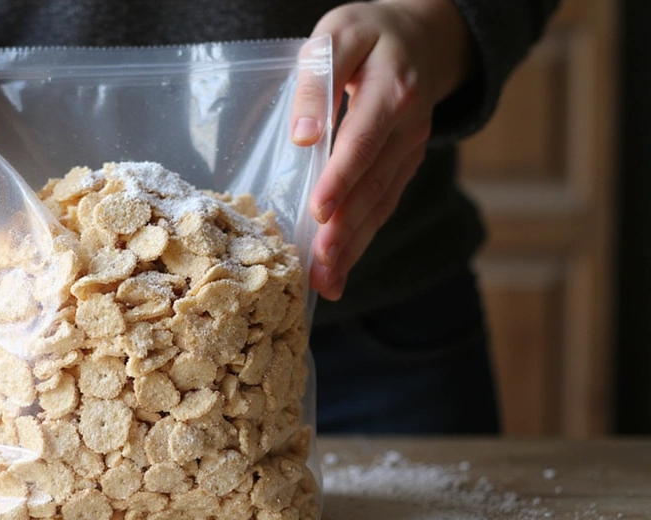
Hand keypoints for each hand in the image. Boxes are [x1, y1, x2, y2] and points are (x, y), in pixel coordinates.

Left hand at [290, 0, 473, 299]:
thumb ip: (317, 81)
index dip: (341, 179)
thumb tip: (303, 137)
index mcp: (392, 91)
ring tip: (326, 282)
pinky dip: (361, 239)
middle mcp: (408, 126)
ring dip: (353, 246)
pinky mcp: (404, 165)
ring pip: (381, 204)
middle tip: (319, 268)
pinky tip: (339, 269)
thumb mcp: (336, 37)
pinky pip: (383, 205)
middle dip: (346, 230)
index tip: (319, 212)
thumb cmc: (365, 35)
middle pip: (374, 185)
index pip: (363, 141)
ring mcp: (410, 150)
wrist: (418, 36)